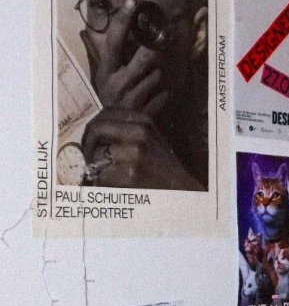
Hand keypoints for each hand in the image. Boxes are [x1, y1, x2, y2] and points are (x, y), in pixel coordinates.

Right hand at [81, 0, 168, 117]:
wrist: (114, 133)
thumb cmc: (110, 97)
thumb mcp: (102, 76)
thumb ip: (99, 54)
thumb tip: (86, 32)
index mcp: (106, 71)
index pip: (114, 40)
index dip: (123, 20)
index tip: (134, 1)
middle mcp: (118, 83)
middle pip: (146, 56)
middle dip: (157, 48)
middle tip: (165, 39)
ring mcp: (133, 99)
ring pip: (159, 74)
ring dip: (162, 71)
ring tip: (157, 73)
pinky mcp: (147, 112)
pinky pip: (165, 93)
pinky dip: (166, 91)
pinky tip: (160, 92)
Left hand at [81, 108, 203, 190]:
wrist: (183, 191)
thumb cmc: (164, 169)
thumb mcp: (152, 140)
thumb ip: (129, 130)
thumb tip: (97, 131)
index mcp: (143, 121)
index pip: (105, 114)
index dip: (93, 128)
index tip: (91, 142)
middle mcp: (139, 132)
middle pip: (97, 129)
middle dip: (87, 146)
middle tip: (88, 159)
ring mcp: (135, 153)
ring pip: (96, 156)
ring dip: (97, 170)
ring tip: (107, 177)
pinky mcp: (131, 174)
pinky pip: (102, 178)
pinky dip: (104, 186)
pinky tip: (116, 188)